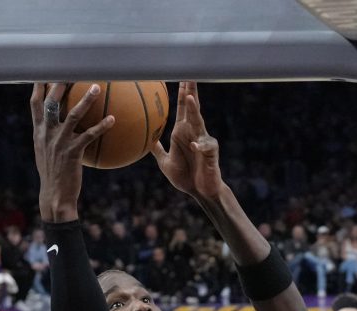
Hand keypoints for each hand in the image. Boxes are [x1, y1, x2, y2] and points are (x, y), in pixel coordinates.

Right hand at [30, 83, 118, 221]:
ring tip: (97, 87)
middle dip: (60, 83)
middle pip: (52, 102)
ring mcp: (59, 142)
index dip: (40, 85)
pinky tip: (113, 119)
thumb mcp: (46, 152)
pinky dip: (101, 126)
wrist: (55, 196)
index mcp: (39, 132)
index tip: (46, 70)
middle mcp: (47, 133)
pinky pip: (89, 135)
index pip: (36, 103)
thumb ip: (50, 136)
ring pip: (72, 115)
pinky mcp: (73, 152)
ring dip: (85, 99)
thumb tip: (60, 124)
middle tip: (73, 69)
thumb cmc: (54, 174)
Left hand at [151, 83, 224, 200]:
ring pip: (199, 122)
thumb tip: (146, 141)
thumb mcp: (165, 163)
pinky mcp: (210, 154)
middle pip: (193, 108)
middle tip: (189, 74)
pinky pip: (204, 147)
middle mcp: (194, 133)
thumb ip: (157, 150)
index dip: (182, 92)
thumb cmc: (186, 177)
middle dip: (191, 91)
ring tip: (191, 98)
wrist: (201, 192)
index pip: (183, 107)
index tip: (179, 76)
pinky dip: (199, 146)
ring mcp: (203, 142)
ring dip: (195, 111)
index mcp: (182, 132)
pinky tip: (194, 145)